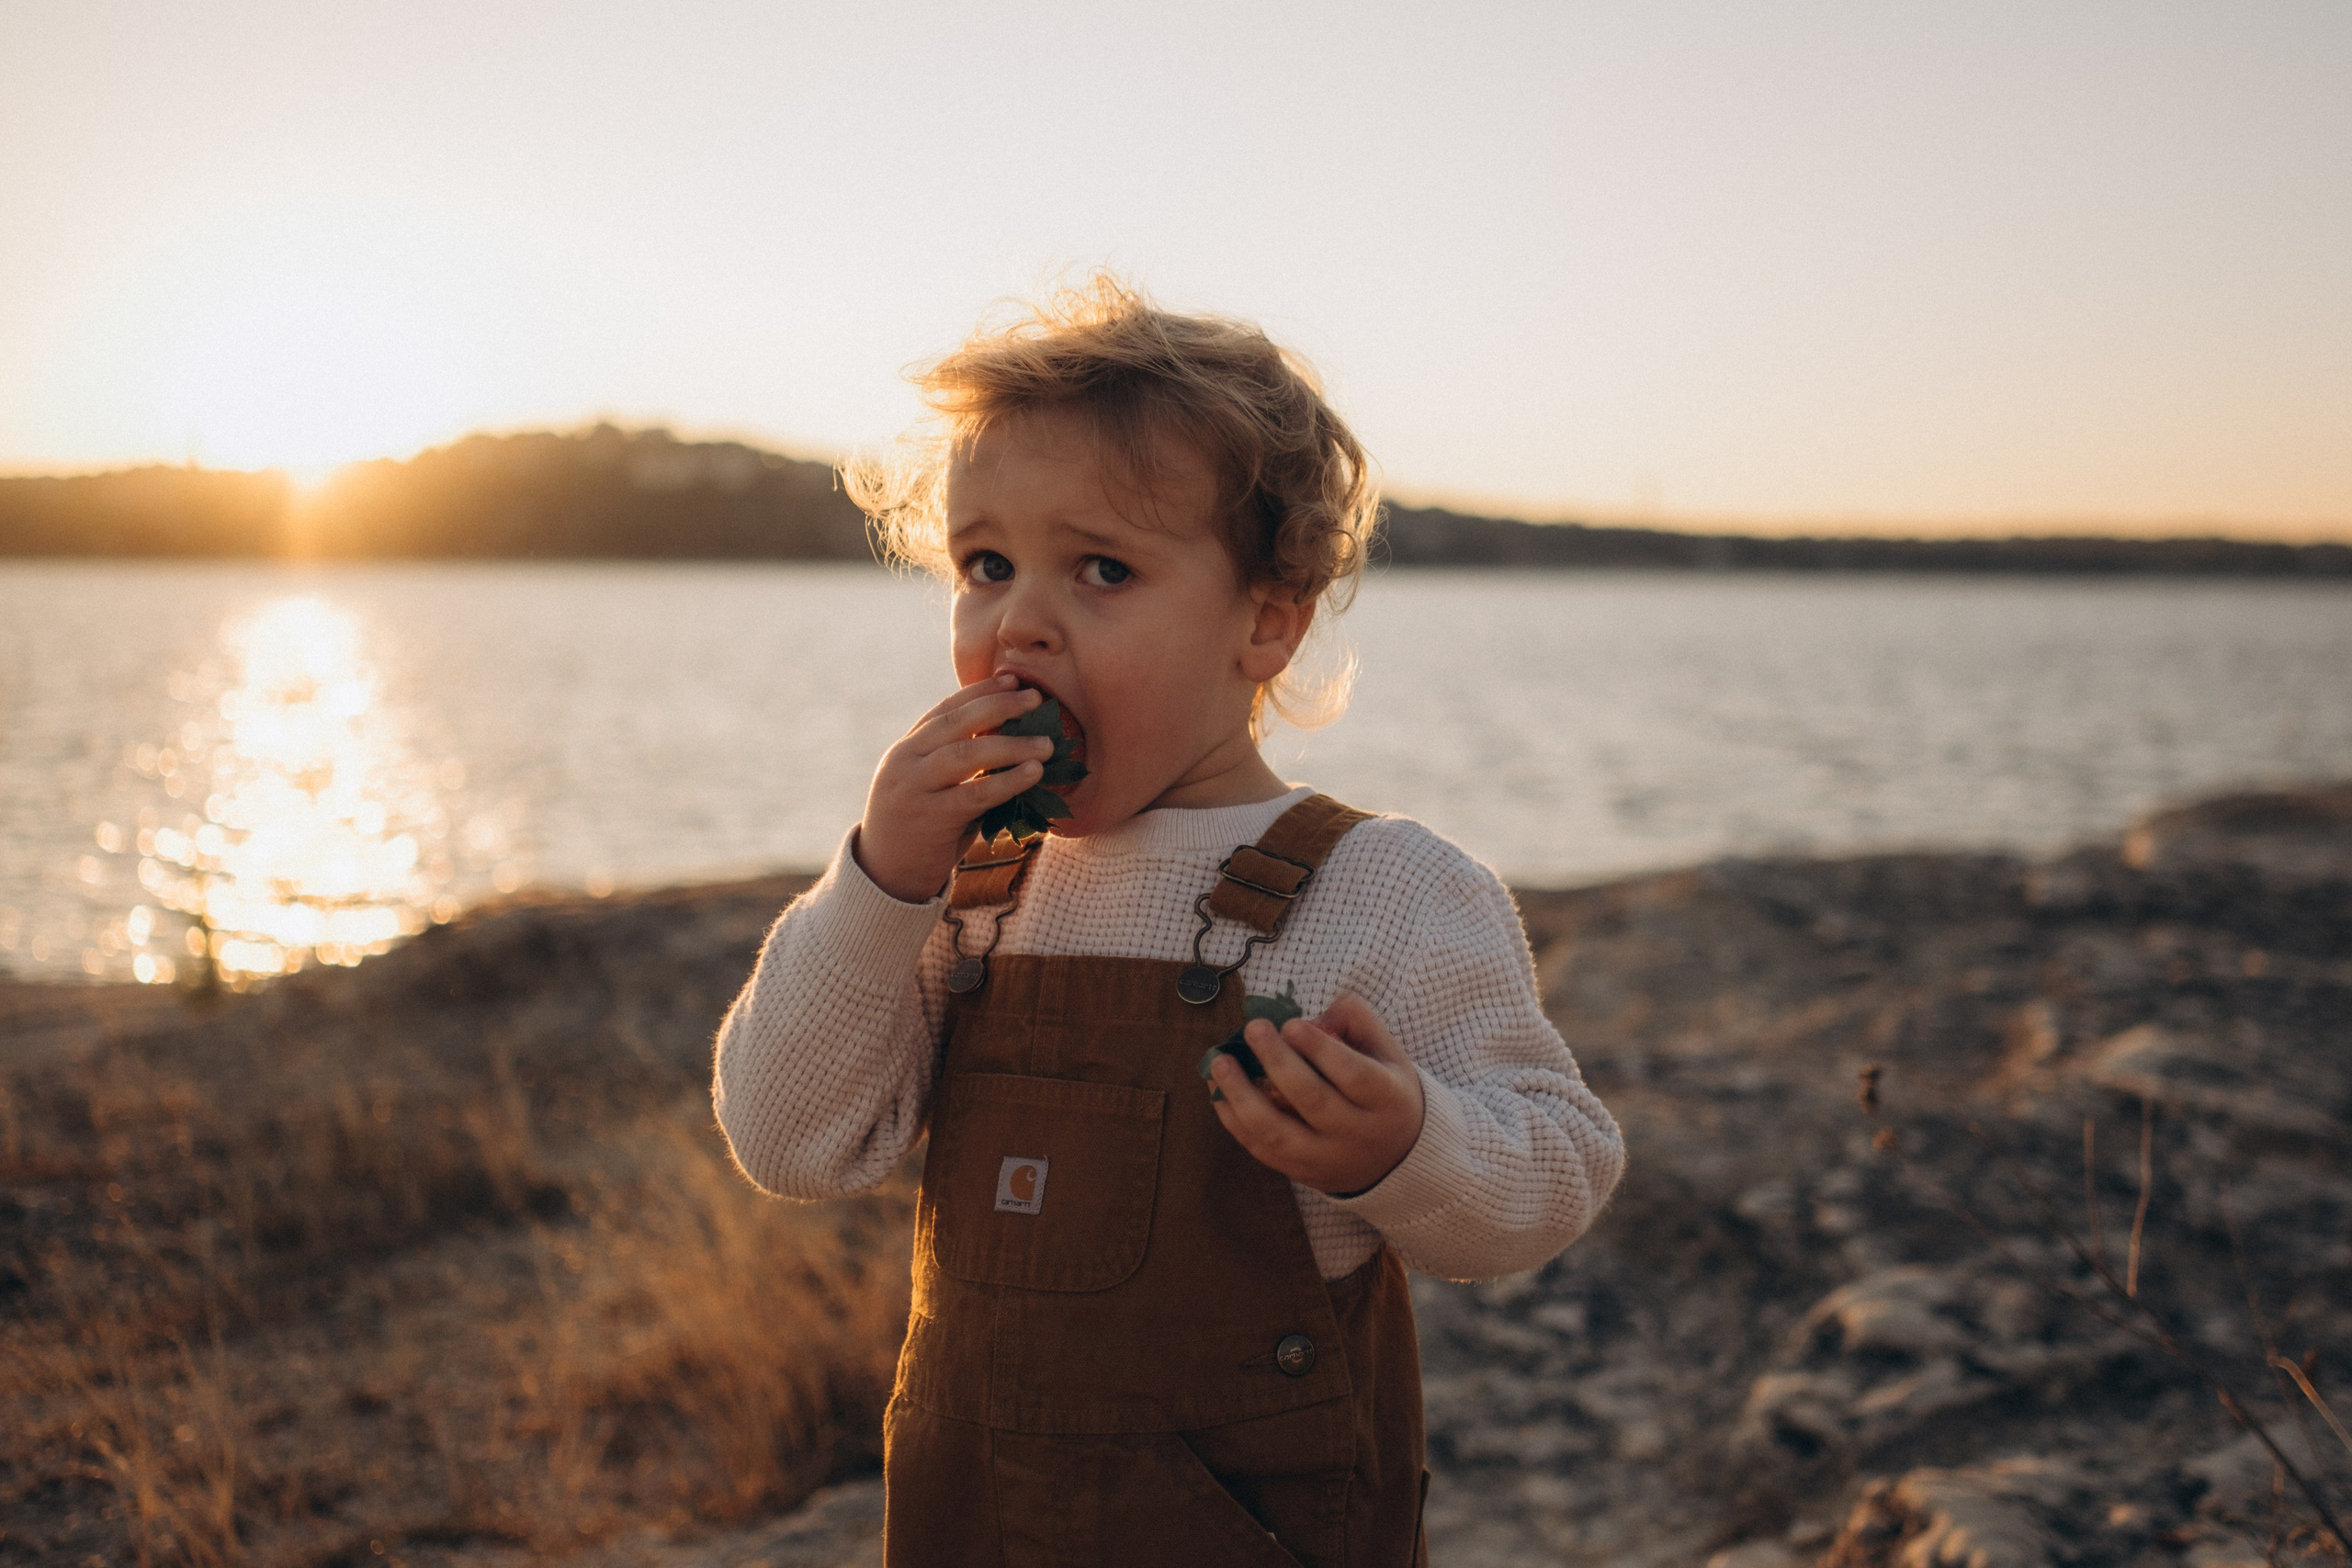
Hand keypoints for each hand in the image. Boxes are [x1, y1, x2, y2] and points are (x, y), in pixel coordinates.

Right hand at [854, 674, 1056, 901]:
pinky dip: (1007, 781)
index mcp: (906, 750)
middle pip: (955, 722)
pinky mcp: (928, 818)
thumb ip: (957, 766)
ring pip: (965, 754)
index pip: (944, 709)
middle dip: (998, 705)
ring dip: (1010, 744)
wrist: (886, 876)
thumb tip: (1013, 742)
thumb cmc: (921, 830)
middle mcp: (904, 762)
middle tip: (1035, 698)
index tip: (1013, 679)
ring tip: (1046, 744)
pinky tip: (1033, 773)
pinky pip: (974, 794)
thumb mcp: (931, 788)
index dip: (980, 692)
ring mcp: (913, 788)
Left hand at [1206, 993, 1426, 1195]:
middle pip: (1314, 1101)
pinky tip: (1217, 1093)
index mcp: (1388, 1100)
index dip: (1321, 1050)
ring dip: (1243, 1097)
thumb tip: (1309, 1018)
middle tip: (1253, 1029)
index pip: (1355, 1075)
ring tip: (1219, 1063)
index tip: (1291, 1024)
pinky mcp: (1303, 1172)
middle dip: (1278, 1063)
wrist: (1397, 1156)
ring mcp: (1329, 1159)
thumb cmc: (1385, 1088)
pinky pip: (1263, 1150)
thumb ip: (1355, 1021)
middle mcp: (1360, 1135)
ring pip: (1280, 1133)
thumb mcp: (1387, 1052)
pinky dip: (1236, 1122)